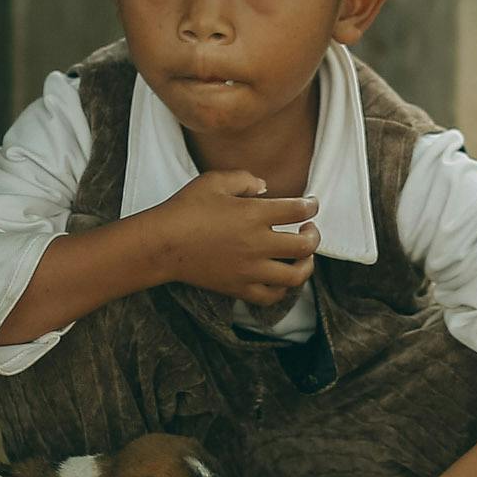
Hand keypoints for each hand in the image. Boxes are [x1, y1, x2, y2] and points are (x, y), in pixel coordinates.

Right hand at [146, 169, 319, 306]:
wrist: (162, 245)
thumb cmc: (185, 209)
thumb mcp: (214, 181)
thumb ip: (245, 180)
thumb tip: (266, 188)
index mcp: (254, 215)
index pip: (298, 210)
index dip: (311, 205)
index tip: (311, 203)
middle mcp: (257, 244)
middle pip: (305, 246)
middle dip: (314, 235)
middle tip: (309, 229)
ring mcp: (249, 270)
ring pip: (295, 276)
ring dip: (306, 265)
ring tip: (302, 256)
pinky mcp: (238, 288)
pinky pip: (271, 296)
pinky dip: (282, 289)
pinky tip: (280, 278)